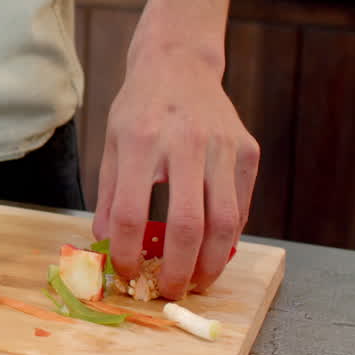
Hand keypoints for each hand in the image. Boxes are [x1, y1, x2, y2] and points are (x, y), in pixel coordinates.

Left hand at [92, 42, 258, 299]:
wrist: (178, 63)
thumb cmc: (138, 108)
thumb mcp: (111, 144)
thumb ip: (109, 195)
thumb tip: (107, 246)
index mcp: (139, 142)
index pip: (130, 214)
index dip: (127, 253)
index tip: (127, 272)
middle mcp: (184, 143)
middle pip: (188, 225)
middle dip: (179, 270)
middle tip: (171, 291)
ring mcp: (222, 147)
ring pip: (225, 221)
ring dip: (212, 262)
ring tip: (198, 281)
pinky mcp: (248, 150)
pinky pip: (241, 205)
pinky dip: (229, 235)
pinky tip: (214, 249)